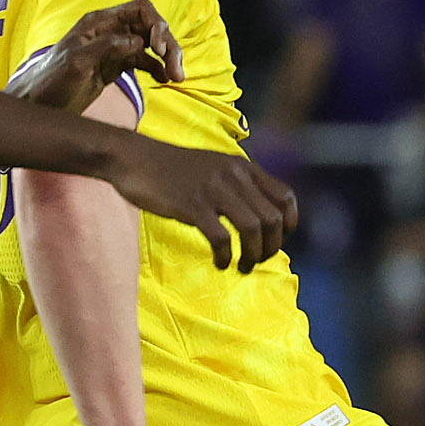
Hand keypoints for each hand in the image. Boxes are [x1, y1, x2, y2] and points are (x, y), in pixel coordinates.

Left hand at [15, 0, 184, 114]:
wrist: (39, 105)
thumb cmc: (51, 81)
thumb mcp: (77, 62)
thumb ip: (106, 47)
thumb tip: (137, 42)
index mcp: (100, 23)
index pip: (140, 9)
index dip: (156, 24)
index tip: (160, 48)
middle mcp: (110, 31)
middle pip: (150, 27)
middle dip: (168, 45)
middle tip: (178, 71)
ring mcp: (114, 50)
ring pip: (150, 46)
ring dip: (167, 58)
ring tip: (176, 78)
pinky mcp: (115, 67)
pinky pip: (144, 63)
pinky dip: (157, 69)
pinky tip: (165, 80)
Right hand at [104, 135, 299, 271]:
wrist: (135, 158)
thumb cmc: (173, 168)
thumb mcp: (214, 167)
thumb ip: (237, 184)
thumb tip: (258, 216)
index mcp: (243, 166)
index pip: (285, 195)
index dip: (289, 222)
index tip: (279, 239)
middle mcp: (234, 176)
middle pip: (272, 219)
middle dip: (272, 247)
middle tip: (258, 260)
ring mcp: (214, 190)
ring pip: (252, 229)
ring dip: (253, 255)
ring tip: (243, 266)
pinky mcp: (193, 206)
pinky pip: (222, 238)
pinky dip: (225, 256)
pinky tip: (219, 263)